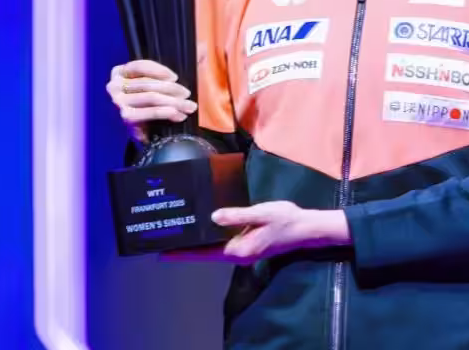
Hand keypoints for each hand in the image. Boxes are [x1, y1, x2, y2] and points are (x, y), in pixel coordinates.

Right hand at [106, 59, 196, 142]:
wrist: (146, 130)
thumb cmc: (154, 101)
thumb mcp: (164, 81)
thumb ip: (183, 63)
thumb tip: (204, 48)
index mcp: (120, 72)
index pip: (140, 66)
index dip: (159, 70)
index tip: (176, 77)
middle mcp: (114, 85)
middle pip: (148, 83)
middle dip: (172, 89)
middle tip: (188, 95)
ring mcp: (118, 102)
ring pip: (151, 97)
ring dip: (174, 102)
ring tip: (189, 107)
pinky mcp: (125, 117)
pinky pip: (149, 112)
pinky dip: (166, 113)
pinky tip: (179, 115)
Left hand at [160, 202, 349, 264]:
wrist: (307, 229)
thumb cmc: (285, 221)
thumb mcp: (261, 214)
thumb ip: (237, 215)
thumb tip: (212, 216)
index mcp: (238, 250)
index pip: (204, 253)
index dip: (182, 253)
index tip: (161, 252)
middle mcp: (238, 253)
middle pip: (206, 252)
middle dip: (186, 246)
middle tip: (165, 236)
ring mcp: (243, 250)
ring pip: (214, 247)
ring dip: (198, 241)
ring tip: (180, 231)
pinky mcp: (248, 244)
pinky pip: (223, 242)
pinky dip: (211, 236)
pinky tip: (204, 226)